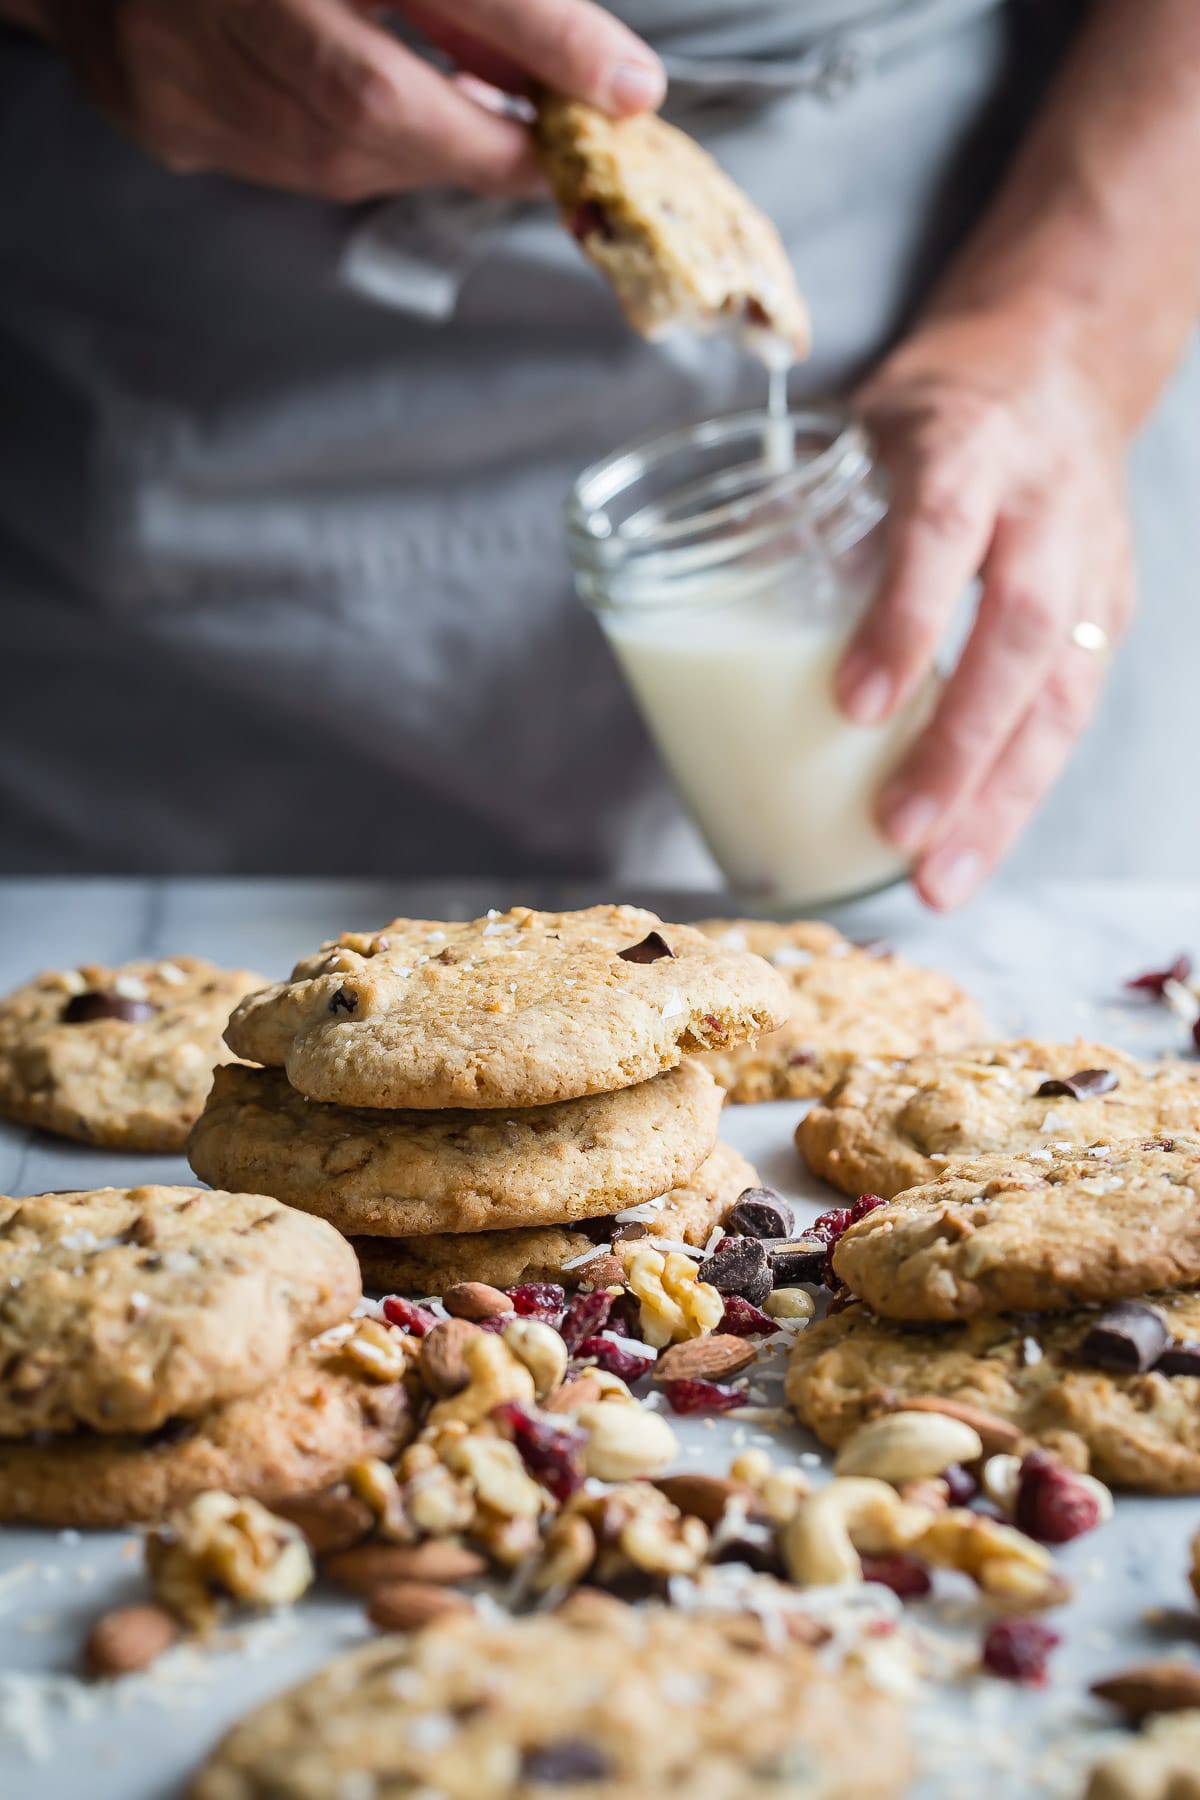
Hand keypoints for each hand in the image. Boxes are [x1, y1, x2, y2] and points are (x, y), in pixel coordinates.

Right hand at [39, 0, 664, 198]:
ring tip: (489, 133)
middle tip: (565, 149)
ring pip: (337, 152)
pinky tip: (397, 129)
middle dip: (488, 140)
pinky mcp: (168, 121)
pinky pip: (295, 165)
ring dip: (431, 153)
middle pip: (377, 100)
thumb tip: (566, 53)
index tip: (629, 88)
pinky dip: (366, 156)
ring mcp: (179, 68)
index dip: (540, 35)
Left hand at [836, 308, 1134, 908]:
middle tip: (897, 829)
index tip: (851, 704)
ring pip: (1063, 692)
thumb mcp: (857, 427)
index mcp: (966, 444)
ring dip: (999, 799)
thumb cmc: (931, 415)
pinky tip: (972, 848)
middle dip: (960, 744)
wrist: (1059, 361)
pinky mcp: (1109, 610)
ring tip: (939, 882)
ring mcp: (1092, 561)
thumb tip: (676, 611)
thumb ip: (791, 508)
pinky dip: (1019, 788)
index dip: (902, 618)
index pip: (944, 528)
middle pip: (1021, 632)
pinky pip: (1070, 711)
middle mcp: (1044, 503)